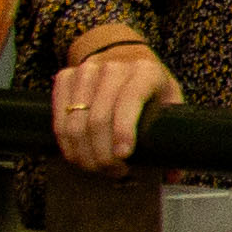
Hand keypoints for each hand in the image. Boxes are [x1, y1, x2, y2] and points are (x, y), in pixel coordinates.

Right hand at [53, 35, 180, 176]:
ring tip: (96, 167)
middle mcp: (113, 67)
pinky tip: (78, 154)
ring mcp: (86, 70)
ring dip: (83, 153)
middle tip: (112, 172)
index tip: (124, 156)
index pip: (129, 101)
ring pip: (75, 123)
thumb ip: (172, 134)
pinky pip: (59, 117)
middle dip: (103, 154)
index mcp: (145, 71)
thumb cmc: (149, 86)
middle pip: (98, 119)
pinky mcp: (66, 76)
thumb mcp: (168, 100)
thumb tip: (172, 175)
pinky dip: (66, 143)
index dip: (123, 131)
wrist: (124, 57)